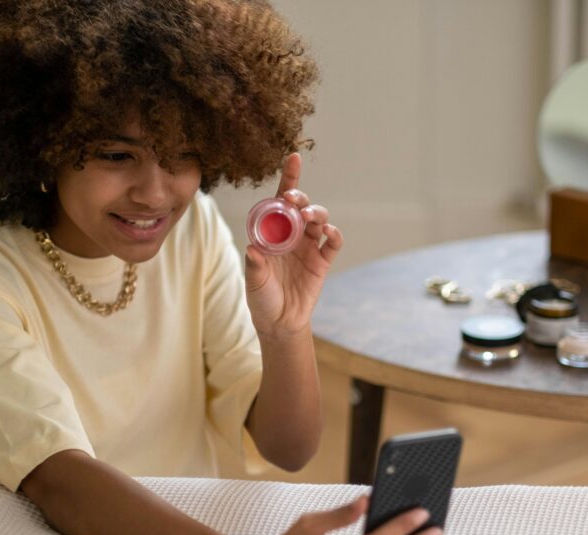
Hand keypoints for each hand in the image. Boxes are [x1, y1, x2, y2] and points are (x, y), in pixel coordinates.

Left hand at [244, 153, 343, 339]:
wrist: (280, 324)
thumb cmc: (262, 299)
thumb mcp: (254, 283)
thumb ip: (255, 267)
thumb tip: (254, 250)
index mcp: (273, 233)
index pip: (280, 200)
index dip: (289, 178)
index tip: (294, 158)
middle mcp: (292, 236)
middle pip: (301, 206)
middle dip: (300, 197)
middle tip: (293, 200)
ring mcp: (309, 248)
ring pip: (319, 220)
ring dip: (316, 212)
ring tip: (310, 216)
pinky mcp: (323, 262)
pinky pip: (333, 243)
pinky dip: (334, 234)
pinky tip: (327, 232)